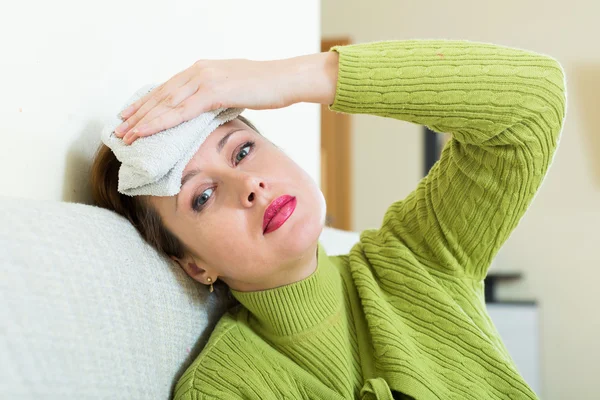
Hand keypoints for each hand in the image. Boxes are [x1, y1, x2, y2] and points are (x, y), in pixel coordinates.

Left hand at [115, 58, 298, 144]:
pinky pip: (181, 110)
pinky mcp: (214, 91)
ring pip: (165, 103)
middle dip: (138, 113)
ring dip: (143, 120)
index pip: (167, 88)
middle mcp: (199, 71)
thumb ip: (217, 98)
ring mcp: (205, 79)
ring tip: (125, 134)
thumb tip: (208, 111)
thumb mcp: (236, 91)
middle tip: (118, 129)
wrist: (287, 79)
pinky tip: (145, 131)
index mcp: (203, 70)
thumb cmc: (267, 87)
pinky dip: (160, 121)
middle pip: (161, 95)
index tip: (130, 115)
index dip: (146, 103)